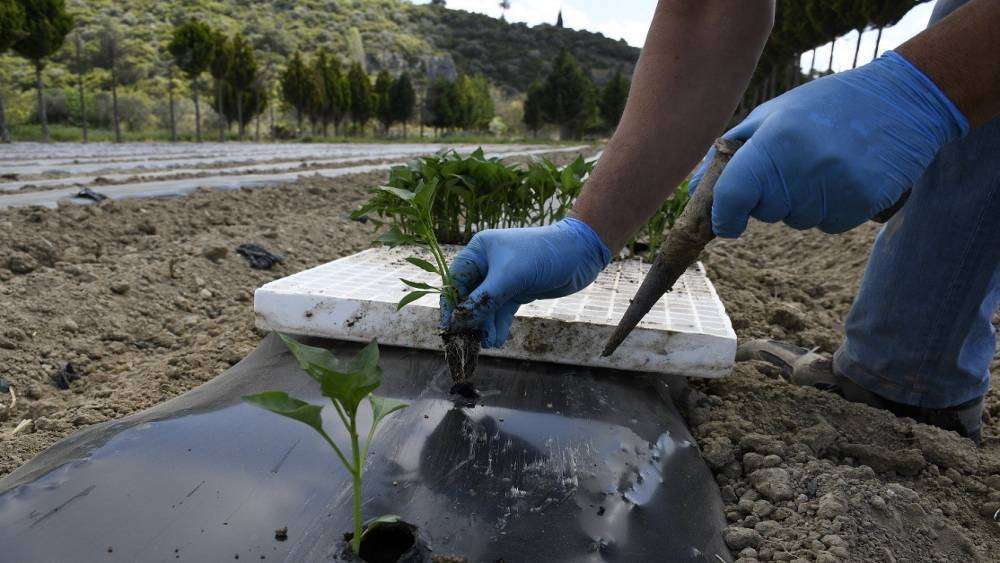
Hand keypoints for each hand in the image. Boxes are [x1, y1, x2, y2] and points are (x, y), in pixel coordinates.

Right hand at [441, 218, 610, 347]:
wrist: (581, 253)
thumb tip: (458, 322)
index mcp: (478, 251)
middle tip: (468, 343)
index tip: (448, 328)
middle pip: (469, 297)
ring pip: (485, 308)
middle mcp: (486, 264)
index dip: (450, 305)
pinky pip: (501, 311)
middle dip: (470, 320)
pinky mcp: (516, 291)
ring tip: (487, 344)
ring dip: (485, 326)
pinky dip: (498, 326)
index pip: (454, 280)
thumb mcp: (510, 277)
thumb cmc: (543, 254)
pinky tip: (496, 340)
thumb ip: (483, 300)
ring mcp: (502, 279)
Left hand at [689, 51, 968, 237]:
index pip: (732, 196)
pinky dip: (831, 208)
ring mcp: (835, 186)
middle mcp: (803, 166)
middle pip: (765, 212)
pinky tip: (844, 175)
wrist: (902, 100)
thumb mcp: (771, 115)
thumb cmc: (824, 106)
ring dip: (802, 202)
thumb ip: (729, 152)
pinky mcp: (863, 201)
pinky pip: (829, 224)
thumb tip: (692, 189)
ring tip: (823, 164)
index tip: (726, 221)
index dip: (724, 216)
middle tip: (793, 164)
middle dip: (770, 198)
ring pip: (797, 221)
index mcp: (773, 140)